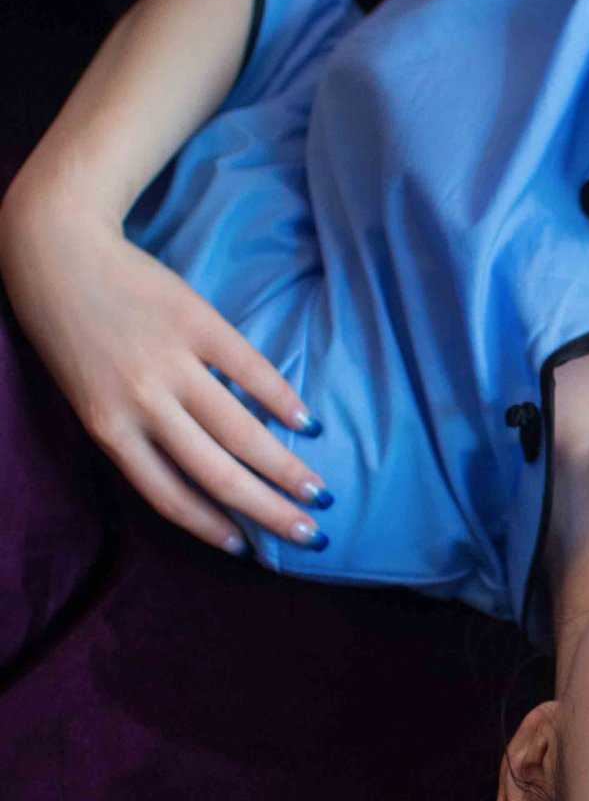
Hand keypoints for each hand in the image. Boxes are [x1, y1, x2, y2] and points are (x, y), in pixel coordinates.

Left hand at [0, 181, 326, 555]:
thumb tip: (195, 468)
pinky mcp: (197, 322)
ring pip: (240, 431)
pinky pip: (249, 369)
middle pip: (216, 473)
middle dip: (268, 510)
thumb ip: (132, 431)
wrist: (56, 253)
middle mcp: (141, 403)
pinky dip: (281, 399)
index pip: (168, 494)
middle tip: (310, 533)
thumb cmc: (68, 332)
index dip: (210, 525)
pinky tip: (306, 422)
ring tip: (319, 490)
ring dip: (286, 466)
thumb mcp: (85, 395)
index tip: (247, 547)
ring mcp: (172, 363)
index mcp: (107, 428)